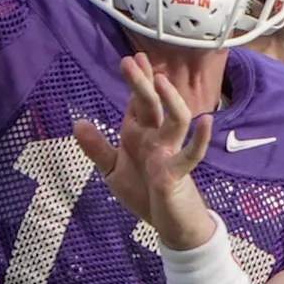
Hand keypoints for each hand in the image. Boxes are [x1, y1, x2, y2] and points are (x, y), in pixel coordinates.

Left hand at [74, 54, 214, 248]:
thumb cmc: (146, 193)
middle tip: (132, 60)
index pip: (138, 102)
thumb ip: (97, 148)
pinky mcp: (177, 173)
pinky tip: (206, 122)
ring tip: (161, 81)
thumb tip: (78, 122)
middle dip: (142, 82)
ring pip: (175, 121)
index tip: (132, 58)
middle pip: (151, 105)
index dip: (137, 80)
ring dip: (170, 101)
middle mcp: (155, 139)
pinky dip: (199, 139)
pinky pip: (191, 155)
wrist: (169, 224)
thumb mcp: (113, 171)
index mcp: (139, 135)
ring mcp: (169, 153)